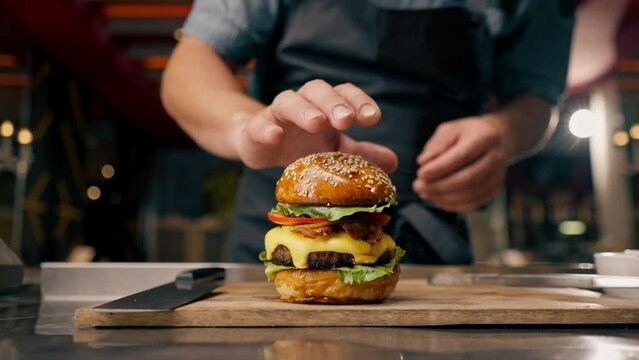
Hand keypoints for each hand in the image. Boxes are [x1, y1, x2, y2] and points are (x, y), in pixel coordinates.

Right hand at [235, 79, 397, 171]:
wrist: (261, 147)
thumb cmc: (302, 145)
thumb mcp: (334, 152)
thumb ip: (360, 154)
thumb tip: (393, 161)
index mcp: (325, 105)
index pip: (345, 93)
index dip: (359, 101)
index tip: (373, 118)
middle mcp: (303, 102)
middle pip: (318, 90)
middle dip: (334, 103)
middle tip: (346, 120)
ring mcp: (277, 114)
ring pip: (289, 101)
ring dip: (304, 109)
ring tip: (316, 123)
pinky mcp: (256, 129)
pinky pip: (260, 124)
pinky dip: (268, 128)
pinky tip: (276, 135)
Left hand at [412, 116, 506, 211]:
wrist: (492, 140)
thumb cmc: (465, 134)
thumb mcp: (449, 130)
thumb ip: (436, 145)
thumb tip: (423, 162)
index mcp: (486, 137)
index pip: (463, 156)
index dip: (440, 167)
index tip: (421, 173)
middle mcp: (496, 157)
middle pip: (468, 178)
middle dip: (440, 185)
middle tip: (418, 186)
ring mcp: (498, 174)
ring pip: (471, 194)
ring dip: (444, 197)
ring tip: (425, 193)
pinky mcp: (495, 188)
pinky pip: (474, 202)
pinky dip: (454, 205)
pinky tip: (438, 200)